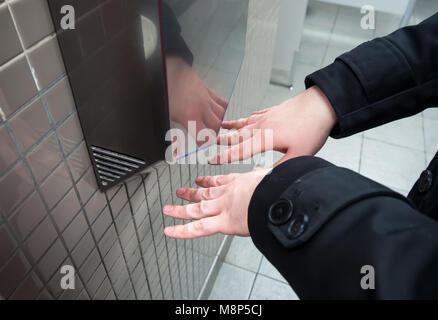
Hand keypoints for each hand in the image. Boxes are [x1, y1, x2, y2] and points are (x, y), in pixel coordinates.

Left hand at [162, 168, 269, 238]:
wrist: (278, 196)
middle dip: (191, 194)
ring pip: (196, 210)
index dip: (208, 181)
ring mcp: (222, 208)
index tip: (200, 180)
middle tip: (180, 192)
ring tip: (168, 209)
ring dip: (180, 210)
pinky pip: (198, 228)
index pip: (219, 182)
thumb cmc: (278, 187)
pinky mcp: (222, 222)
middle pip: (205, 195)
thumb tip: (264, 171)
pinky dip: (182, 231)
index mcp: (239, 183)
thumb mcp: (269, 176)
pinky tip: (170, 231)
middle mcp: (227, 194)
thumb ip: (263, 175)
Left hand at [166, 56, 227, 141]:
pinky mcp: (210, 91)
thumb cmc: (167, 91)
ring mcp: (208, 99)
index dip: (204, 143)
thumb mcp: (166, 115)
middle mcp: (202, 108)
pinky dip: (224, 110)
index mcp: (190, 115)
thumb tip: (174, 149)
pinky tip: (220, 114)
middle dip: (214, 134)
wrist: (170, 70)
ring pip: (222, 115)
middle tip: (208, 137)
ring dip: (220, 123)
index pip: (205, 136)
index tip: (202, 144)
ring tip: (214, 127)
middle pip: (216, 126)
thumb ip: (172, 133)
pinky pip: (222, 102)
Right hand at [209, 86, 337, 165]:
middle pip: (237, 135)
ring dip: (232, 127)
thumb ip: (280, 168)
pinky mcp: (274, 111)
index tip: (212, 160)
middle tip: (211, 142)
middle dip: (223, 140)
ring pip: (244, 123)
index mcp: (265, 138)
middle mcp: (262, 126)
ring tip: (222, 127)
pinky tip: (247, 118)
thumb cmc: (312, 128)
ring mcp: (267, 117)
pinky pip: (256, 115)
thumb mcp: (298, 155)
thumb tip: (266, 177)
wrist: (321, 104)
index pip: (239, 151)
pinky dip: (248, 118)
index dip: (224, 157)